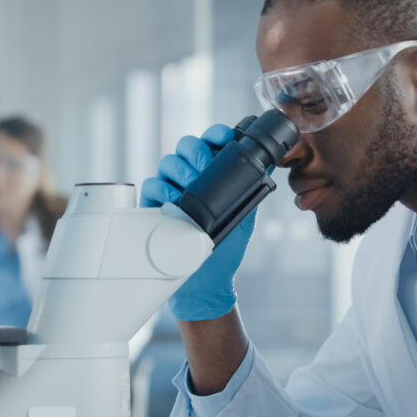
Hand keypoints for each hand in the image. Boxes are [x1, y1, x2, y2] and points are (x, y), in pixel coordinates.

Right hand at [140, 125, 253, 320]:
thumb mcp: (244, 216)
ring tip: (190, 188)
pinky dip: (161, 189)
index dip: (215, 134)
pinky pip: (150, 185)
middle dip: (196, 151)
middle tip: (205, 167)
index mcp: (212, 175)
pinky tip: (173, 201)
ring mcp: (170, 190)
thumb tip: (266, 165)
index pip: (211, 143)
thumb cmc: (225, 249)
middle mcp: (190, 178)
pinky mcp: (153, 206)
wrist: (206, 282)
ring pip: (168, 162)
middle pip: (186, 146)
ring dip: (180, 170)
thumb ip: (251, 190)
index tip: (223, 138)